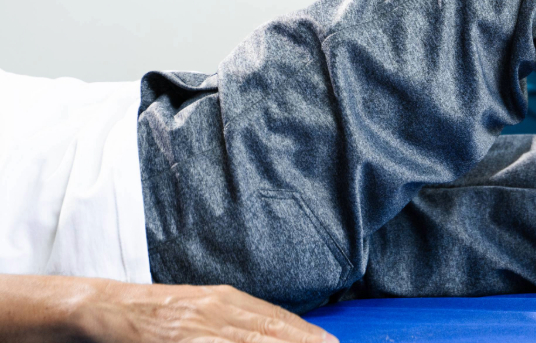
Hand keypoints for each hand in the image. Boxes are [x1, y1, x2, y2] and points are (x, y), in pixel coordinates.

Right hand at [76, 279, 335, 342]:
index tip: (329, 340)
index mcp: (223, 299)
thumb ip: (230, 318)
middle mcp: (216, 309)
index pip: (274, 317)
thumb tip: (268, 329)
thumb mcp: (199, 308)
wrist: (104, 307)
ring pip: (250, 339)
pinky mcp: (181, 340)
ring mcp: (198, 326)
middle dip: (302, 341)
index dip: (304, 331)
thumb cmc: (153, 312)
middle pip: (269, 330)